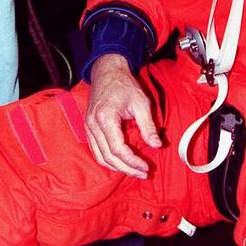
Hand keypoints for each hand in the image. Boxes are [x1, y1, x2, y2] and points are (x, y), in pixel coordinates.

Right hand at [85, 54, 161, 177]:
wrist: (107, 72)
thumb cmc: (125, 85)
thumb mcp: (141, 102)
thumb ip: (148, 126)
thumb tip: (157, 145)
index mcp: (105, 118)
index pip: (118, 149)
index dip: (132, 161)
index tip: (146, 166)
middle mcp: (93, 125)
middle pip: (108, 157)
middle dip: (127, 169)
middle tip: (143, 173)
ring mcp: (88, 127)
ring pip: (100, 157)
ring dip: (117, 168)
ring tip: (134, 171)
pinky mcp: (88, 128)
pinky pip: (96, 151)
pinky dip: (108, 160)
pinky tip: (121, 163)